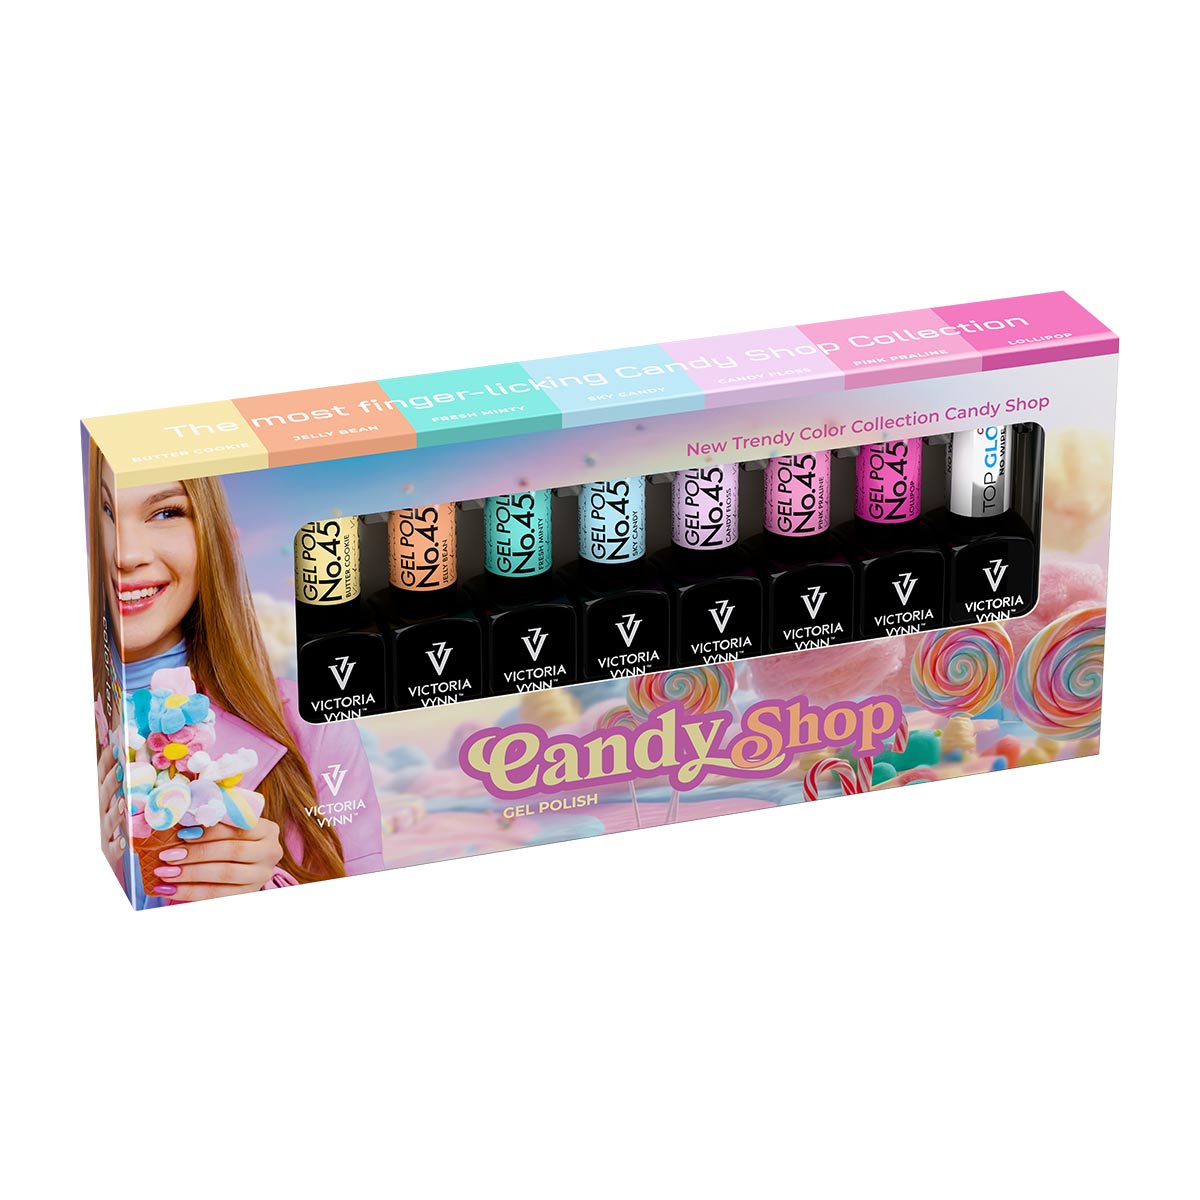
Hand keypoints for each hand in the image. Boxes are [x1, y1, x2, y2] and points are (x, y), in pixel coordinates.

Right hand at [97, 752, 124, 875]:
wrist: (113, 854)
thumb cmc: (124, 823)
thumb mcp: (125, 800)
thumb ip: (132, 782)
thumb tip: (147, 752)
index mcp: (106, 797)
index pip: (103, 776)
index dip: (107, 762)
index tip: (116, 746)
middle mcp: (102, 812)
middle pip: (105, 795)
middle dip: (112, 782)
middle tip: (122, 769)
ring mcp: (105, 831)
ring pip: (108, 820)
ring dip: (114, 811)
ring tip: (123, 803)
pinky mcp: (109, 851)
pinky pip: (112, 848)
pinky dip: (117, 845)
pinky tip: (124, 841)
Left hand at [148, 819, 283, 901]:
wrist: (242, 864)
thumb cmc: (231, 839)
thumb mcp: (230, 825)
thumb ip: (213, 820)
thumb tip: (181, 818)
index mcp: (268, 830)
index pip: (238, 828)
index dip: (210, 831)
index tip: (182, 833)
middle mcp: (270, 853)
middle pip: (232, 851)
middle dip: (196, 853)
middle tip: (168, 855)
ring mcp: (261, 876)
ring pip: (224, 874)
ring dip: (191, 873)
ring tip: (165, 872)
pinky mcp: (248, 894)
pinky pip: (217, 895)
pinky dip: (191, 892)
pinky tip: (170, 889)